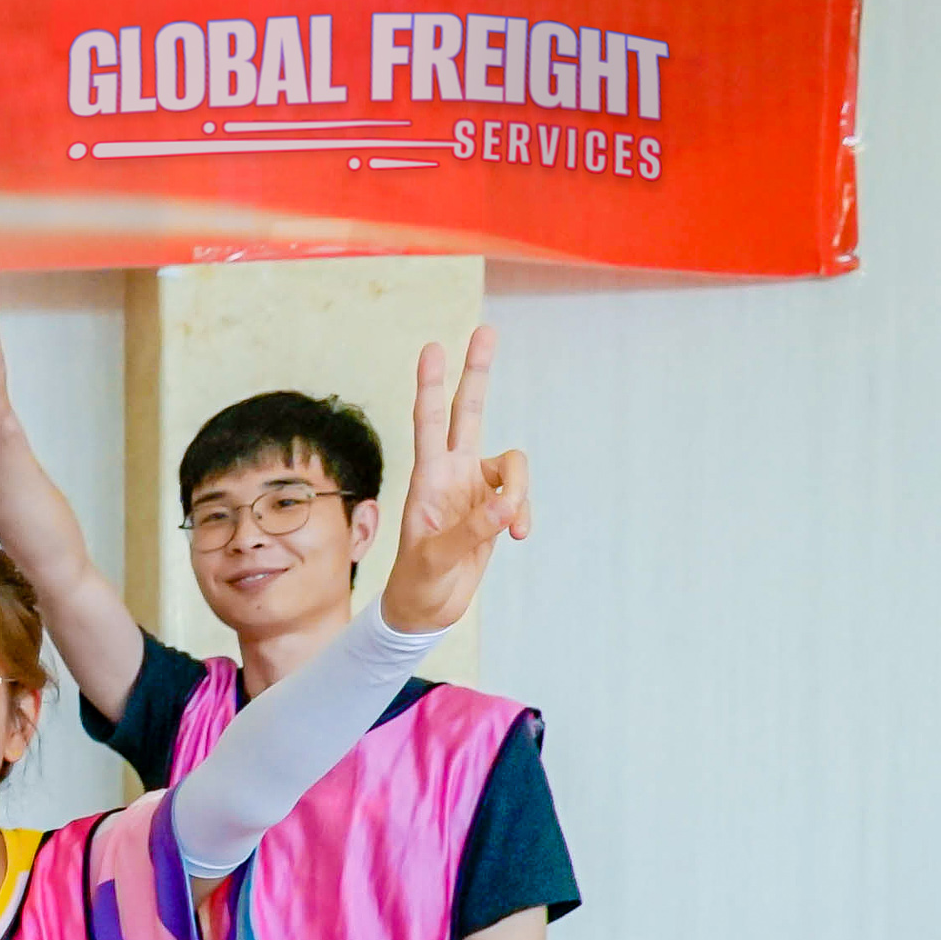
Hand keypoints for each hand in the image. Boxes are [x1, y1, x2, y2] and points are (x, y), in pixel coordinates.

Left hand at [378, 325, 529, 636]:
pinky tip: (516, 536)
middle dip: (477, 372)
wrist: (425, 609)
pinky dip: (523, 513)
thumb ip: (470, 531)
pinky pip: (520, 496)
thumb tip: (507, 506)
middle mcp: (452, 473)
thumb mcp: (436, 559)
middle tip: (486, 330)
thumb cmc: (417, 583)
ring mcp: (475, 487)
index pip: (428, 421)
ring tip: (512, 527)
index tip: (433, 348)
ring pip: (513, 463)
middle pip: (468, 411)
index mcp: (428, 478)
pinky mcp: (494, 507)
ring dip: (520, 490)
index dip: (431, 385)